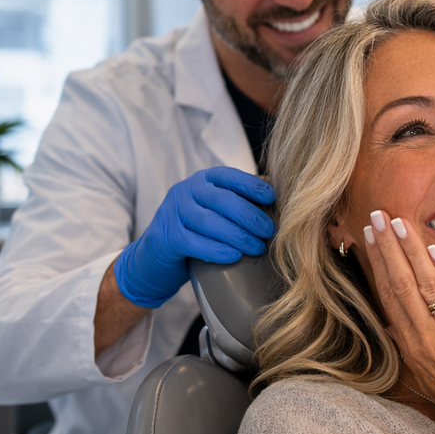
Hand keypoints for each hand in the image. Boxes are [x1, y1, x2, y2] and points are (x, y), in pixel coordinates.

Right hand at [114, 167, 274, 307]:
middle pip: (223, 200)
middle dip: (250, 216)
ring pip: (209, 222)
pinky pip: (194, 242)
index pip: (230, 176)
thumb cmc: (197, 231)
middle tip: (270, 231)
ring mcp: (172, 213)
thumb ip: (238, 204)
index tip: (273, 198)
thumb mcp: (215, 211)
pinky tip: (234, 256)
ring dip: (238, 235)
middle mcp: (185, 190)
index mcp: (202, 180)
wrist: (155, 256)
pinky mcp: (166, 237)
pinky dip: (217, 250)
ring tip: (257, 247)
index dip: (252, 186)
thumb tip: (279, 205)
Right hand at [364, 210, 434, 433]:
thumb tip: (388, 324)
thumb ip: (406, 345)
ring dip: (411, 250)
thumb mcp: (424, 373)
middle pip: (399, 284)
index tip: (369, 237)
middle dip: (386, 247)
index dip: (377, 264)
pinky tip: (434, 249)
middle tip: (376, 216)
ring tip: (399, 222)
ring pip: (425, 284)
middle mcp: (425, 338)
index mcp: (410, 346)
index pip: (387, 296)